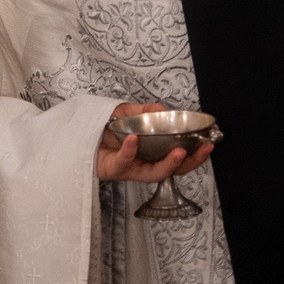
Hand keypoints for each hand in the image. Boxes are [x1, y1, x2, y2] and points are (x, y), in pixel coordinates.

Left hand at [97, 101, 216, 184]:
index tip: (208, 143)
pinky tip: (133, 139)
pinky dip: (130, 150)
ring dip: (168, 163)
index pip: (177, 156)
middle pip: (173, 169)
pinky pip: (124, 162)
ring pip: (154, 173)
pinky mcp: (113, 169)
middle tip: (203, 149)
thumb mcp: (127, 112)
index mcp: (149, 152)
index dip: (194, 153)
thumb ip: (147, 112)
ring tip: (179, 151)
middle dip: (191, 162)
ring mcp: (130, 168)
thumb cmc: (101, 127)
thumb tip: (166, 110)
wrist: (76, 133)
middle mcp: (143, 163)